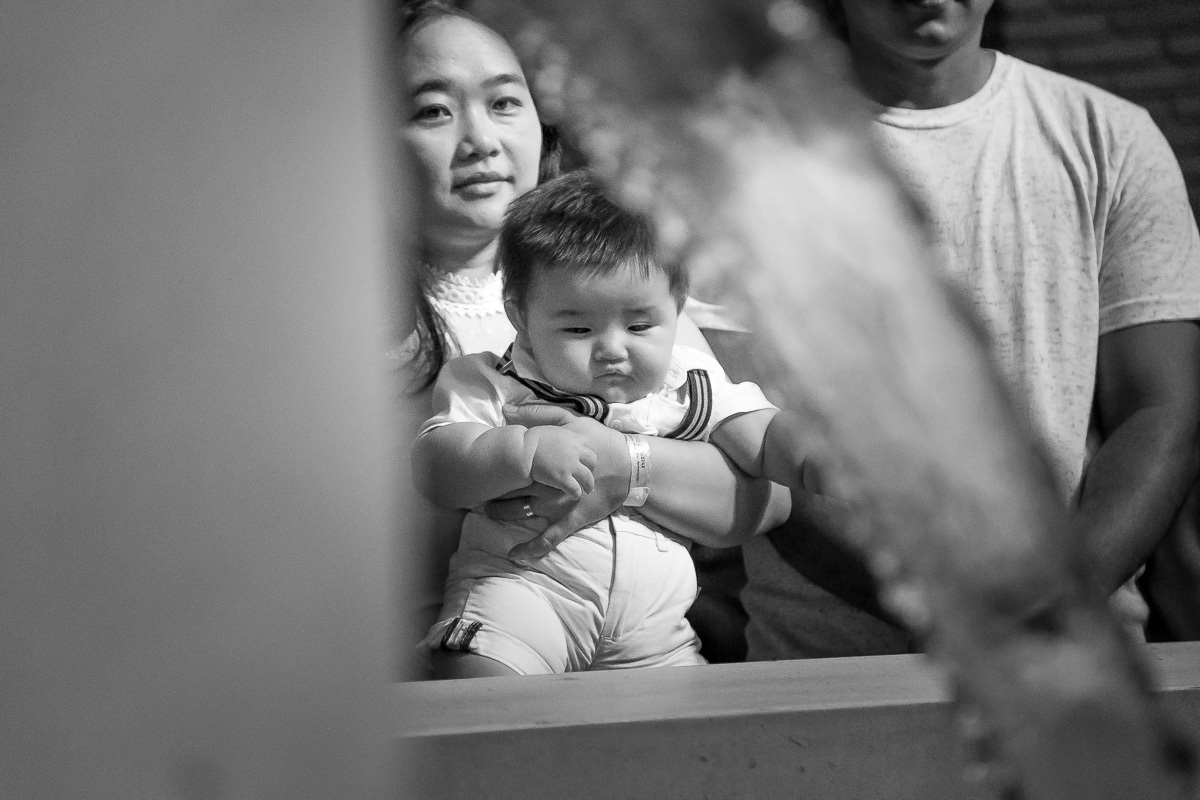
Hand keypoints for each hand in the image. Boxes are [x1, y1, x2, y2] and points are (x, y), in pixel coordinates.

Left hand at [490, 404, 630, 563]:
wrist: (629, 466)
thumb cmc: (600, 441)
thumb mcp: (571, 419)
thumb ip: (539, 414)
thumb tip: (507, 409)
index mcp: (544, 462)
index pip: (509, 466)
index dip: (489, 468)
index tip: (475, 468)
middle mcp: (546, 485)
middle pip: (509, 490)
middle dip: (490, 492)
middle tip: (473, 492)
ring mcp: (557, 506)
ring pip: (522, 514)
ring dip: (501, 515)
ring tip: (486, 513)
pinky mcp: (571, 521)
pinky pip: (548, 539)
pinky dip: (531, 549)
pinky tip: (514, 556)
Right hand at [525, 425, 596, 498]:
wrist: (523, 450)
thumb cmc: (532, 440)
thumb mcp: (552, 431)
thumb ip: (562, 435)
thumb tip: (563, 439)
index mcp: (573, 437)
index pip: (588, 445)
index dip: (586, 453)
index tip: (584, 459)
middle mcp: (575, 451)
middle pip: (592, 460)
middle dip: (590, 468)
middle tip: (587, 475)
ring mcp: (570, 465)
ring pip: (587, 477)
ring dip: (588, 484)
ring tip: (587, 490)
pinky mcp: (563, 478)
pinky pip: (575, 489)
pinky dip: (576, 493)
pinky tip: (574, 496)